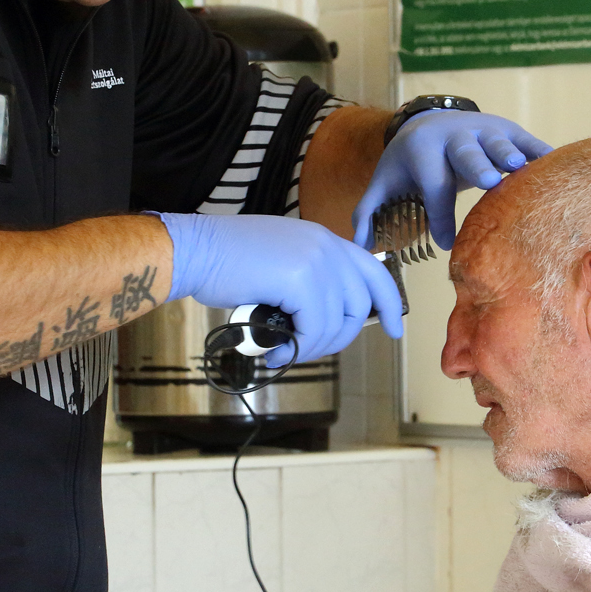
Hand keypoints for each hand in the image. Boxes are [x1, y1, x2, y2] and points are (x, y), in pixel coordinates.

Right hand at [156, 213, 403, 364]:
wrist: (196, 251)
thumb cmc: (227, 262)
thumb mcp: (280, 263)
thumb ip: (309, 280)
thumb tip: (327, 318)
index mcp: (324, 239)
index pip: (373, 270)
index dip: (388, 303)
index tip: (394, 329)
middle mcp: (327, 245)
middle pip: (359, 305)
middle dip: (338, 337)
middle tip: (307, 349)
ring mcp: (316, 260)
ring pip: (337, 322)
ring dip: (312, 347)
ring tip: (284, 351)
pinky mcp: (301, 279)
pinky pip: (315, 328)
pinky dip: (297, 348)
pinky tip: (274, 352)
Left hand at [353, 111, 549, 250]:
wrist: (428, 122)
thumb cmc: (408, 164)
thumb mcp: (385, 182)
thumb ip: (368, 210)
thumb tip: (357, 245)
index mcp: (422, 150)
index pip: (432, 184)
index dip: (439, 213)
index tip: (446, 243)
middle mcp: (453, 135)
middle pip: (465, 152)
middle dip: (476, 165)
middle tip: (487, 181)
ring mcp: (482, 128)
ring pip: (496, 140)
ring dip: (508, 153)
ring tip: (521, 167)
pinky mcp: (505, 127)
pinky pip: (524, 138)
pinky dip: (539, 150)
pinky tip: (555, 164)